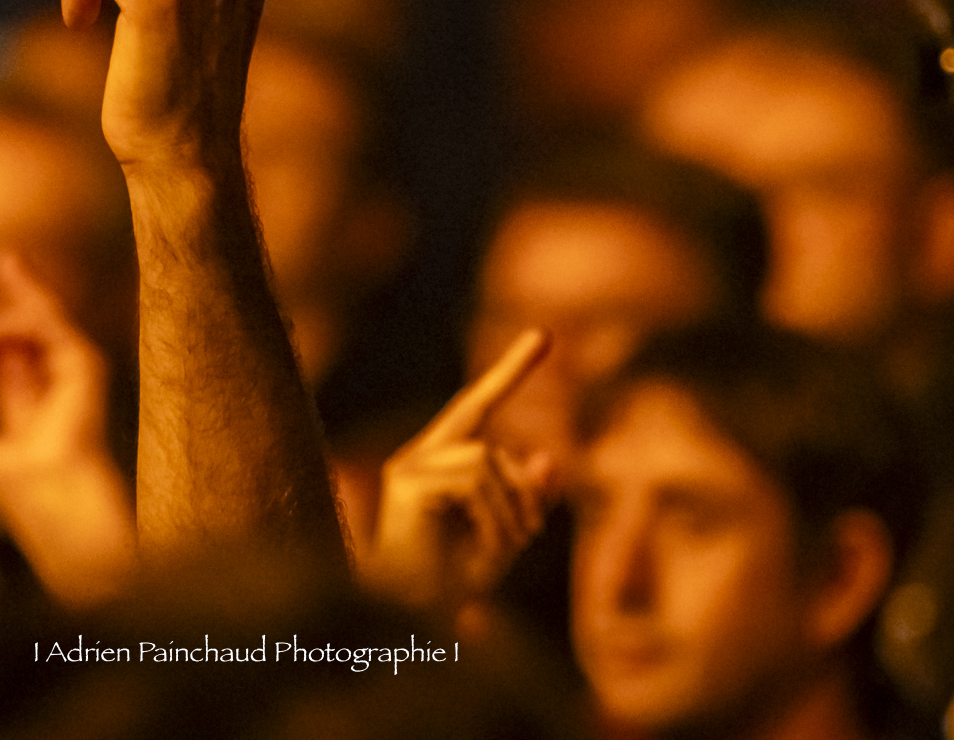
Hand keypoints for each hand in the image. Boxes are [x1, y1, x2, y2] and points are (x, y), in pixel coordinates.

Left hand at [0, 252, 116, 500]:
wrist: (51, 490)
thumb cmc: (15, 484)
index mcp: (35, 407)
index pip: (13, 360)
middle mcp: (59, 385)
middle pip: (32, 330)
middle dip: (8, 303)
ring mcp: (75, 372)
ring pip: (37, 322)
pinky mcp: (84, 362)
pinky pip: (49, 322)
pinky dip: (16, 314)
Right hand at [362, 328, 554, 615]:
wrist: (404, 619)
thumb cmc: (446, 585)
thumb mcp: (503, 537)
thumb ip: (526, 499)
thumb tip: (548, 458)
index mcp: (439, 461)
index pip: (479, 405)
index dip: (512, 371)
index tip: (545, 334)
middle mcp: (419, 456)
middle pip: (495, 449)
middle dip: (523, 494)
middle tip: (529, 539)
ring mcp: (409, 467)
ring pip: (487, 462)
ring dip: (509, 511)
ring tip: (505, 551)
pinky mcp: (407, 482)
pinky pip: (473, 481)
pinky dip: (494, 517)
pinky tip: (487, 549)